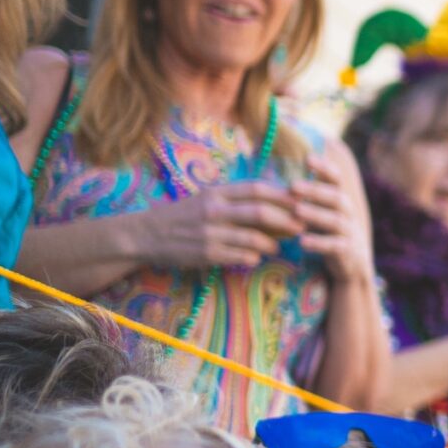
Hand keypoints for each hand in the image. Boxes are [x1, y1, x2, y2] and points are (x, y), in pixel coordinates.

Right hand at [139, 179, 296, 268]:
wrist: (145, 234)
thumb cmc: (184, 215)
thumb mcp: (208, 199)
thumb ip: (238, 200)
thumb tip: (278, 203)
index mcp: (216, 193)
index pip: (258, 189)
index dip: (283, 196)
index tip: (302, 202)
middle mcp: (214, 210)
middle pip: (261, 213)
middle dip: (287, 221)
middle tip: (301, 228)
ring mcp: (210, 233)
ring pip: (254, 238)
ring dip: (272, 244)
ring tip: (277, 246)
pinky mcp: (206, 254)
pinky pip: (240, 257)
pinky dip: (254, 258)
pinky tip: (256, 258)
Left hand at [292, 142, 375, 284]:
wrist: (349, 267)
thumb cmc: (324, 234)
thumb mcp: (315, 213)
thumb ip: (299, 195)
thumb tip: (267, 170)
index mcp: (339, 200)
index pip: (336, 179)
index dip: (324, 168)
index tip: (307, 158)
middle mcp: (348, 214)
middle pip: (337, 197)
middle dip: (315, 190)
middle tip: (293, 186)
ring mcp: (350, 233)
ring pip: (336, 221)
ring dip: (316, 214)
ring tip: (297, 211)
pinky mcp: (348, 252)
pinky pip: (336, 246)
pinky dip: (319, 243)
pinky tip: (302, 242)